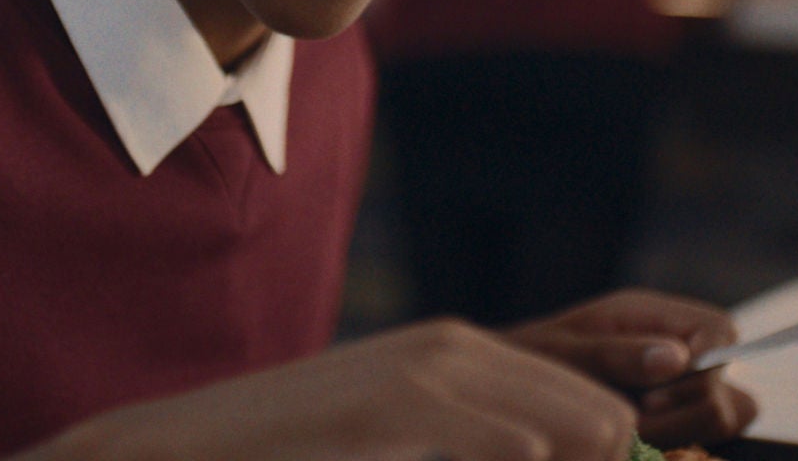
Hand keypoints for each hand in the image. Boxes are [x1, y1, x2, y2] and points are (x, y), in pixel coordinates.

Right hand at [21, 318, 637, 460]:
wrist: (186, 449)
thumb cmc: (300, 455)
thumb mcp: (404, 441)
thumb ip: (489, 446)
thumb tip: (571, 458)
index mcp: (469, 353)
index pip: (603, 409)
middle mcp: (461, 347)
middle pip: (611, 424)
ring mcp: (430, 371)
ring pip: (584, 435)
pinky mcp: (398, 407)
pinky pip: (520, 450)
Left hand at [503, 289, 757, 447]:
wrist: (503, 398)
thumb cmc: (526, 361)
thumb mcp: (561, 352)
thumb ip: (616, 353)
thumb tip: (677, 359)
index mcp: (651, 317)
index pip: (721, 331)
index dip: (708, 361)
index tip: (658, 392)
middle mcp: (674, 353)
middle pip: (732, 383)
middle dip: (692, 408)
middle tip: (639, 417)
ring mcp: (675, 393)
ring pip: (725, 418)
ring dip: (684, 432)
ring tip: (633, 433)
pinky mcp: (669, 427)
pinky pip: (697, 441)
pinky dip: (675, 444)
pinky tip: (634, 443)